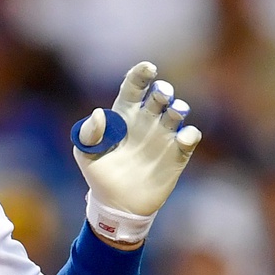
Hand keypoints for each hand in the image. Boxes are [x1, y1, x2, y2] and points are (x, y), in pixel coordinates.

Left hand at [70, 60, 201, 230]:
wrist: (116, 205)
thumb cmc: (100, 174)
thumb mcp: (85, 153)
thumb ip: (88, 132)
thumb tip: (100, 113)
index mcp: (125, 115)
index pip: (134, 87)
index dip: (141, 75)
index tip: (148, 69)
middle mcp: (147, 121)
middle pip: (160, 97)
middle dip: (163, 91)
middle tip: (161, 95)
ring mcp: (164, 137)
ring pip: (177, 113)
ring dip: (178, 108)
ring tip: (174, 111)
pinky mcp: (177, 155)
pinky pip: (189, 138)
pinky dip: (189, 134)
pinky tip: (182, 137)